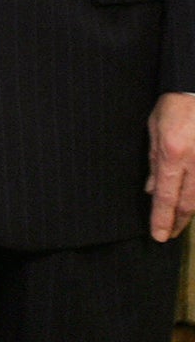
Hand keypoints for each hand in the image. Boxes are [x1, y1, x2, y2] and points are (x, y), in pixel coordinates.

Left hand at [147, 91, 194, 240]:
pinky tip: (192, 203)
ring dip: (190, 212)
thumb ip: (154, 161)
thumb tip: (152, 190)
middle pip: (188, 203)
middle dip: (178, 222)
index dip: (162, 218)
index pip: (166, 196)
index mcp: (172, 154)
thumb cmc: (174, 106)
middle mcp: (194, 163)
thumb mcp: (155, 130)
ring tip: (179, 222)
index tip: (159, 235)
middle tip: (169, 234)